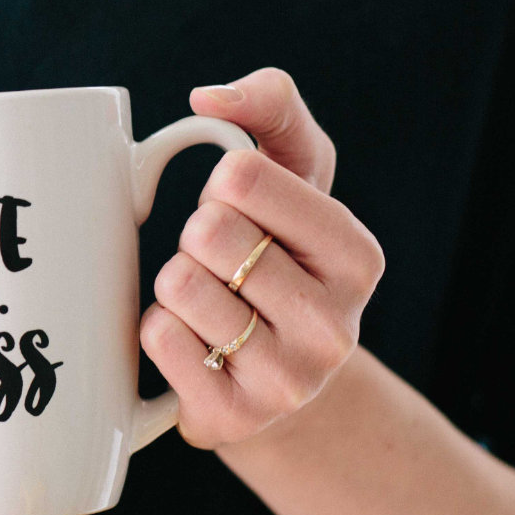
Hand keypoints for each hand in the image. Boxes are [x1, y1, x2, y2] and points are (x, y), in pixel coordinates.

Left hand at [139, 68, 385, 448]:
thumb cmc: (279, 255)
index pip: (241, 178)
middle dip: (196, 238)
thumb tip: (209, 97)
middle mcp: (336, 325)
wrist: (275, 379)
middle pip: (207, 232)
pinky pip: (157, 338)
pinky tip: (193, 344)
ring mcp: (288, 380)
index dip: (221, 187)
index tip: (241, 212)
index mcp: (357, 255)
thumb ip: (271, 106)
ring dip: (175, 286)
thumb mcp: (294, 173)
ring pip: (178, 286)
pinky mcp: (234, 418)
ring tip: (210, 305)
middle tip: (222, 265)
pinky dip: (157, 329)